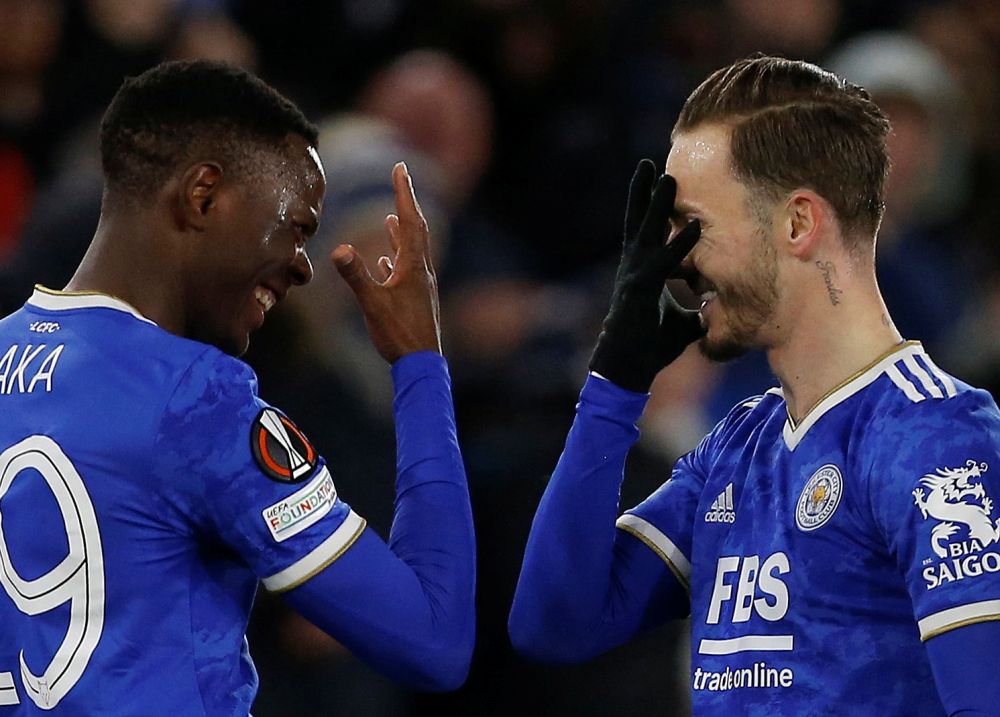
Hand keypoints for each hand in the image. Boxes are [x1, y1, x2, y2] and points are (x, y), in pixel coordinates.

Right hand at [332, 162, 441, 363]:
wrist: (422, 364)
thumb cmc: (399, 335)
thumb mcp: (373, 304)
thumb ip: (356, 276)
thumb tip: (339, 248)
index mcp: (414, 266)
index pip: (410, 221)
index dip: (404, 193)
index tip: (401, 167)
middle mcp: (422, 271)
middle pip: (416, 229)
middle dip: (406, 203)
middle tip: (402, 179)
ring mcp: (420, 285)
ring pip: (412, 250)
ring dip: (402, 231)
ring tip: (392, 217)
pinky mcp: (416, 299)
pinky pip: (407, 271)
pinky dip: (398, 258)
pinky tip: (388, 262)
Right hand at [588, 159, 702, 392]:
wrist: (629, 367)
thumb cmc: (652, 345)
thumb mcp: (683, 323)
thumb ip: (698, 312)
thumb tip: (720, 315)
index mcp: (642, 271)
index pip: (647, 232)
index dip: (654, 209)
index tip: (658, 184)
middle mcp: (635, 266)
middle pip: (640, 221)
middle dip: (646, 193)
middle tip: (650, 164)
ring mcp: (636, 274)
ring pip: (648, 231)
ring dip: (659, 204)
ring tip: (668, 177)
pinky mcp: (643, 289)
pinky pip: (667, 261)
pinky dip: (683, 244)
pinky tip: (698, 227)